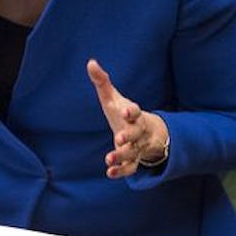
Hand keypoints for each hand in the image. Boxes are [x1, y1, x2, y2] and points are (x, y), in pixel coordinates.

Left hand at [87, 59, 167, 177]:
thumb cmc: (123, 112)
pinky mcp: (133, 160)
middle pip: (136, 133)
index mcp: (134, 115)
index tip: (126, 111)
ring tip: (109, 159)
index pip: (136, 112)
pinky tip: (109, 172)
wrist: (144, 133)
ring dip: (122, 156)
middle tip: (120, 138)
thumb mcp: (113, 97)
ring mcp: (137, 146)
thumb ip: (102, 82)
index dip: (132, 111)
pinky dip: (121, 172)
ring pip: (133, 152)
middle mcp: (138, 131)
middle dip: (129, 136)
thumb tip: (91, 63)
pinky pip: (130, 168)